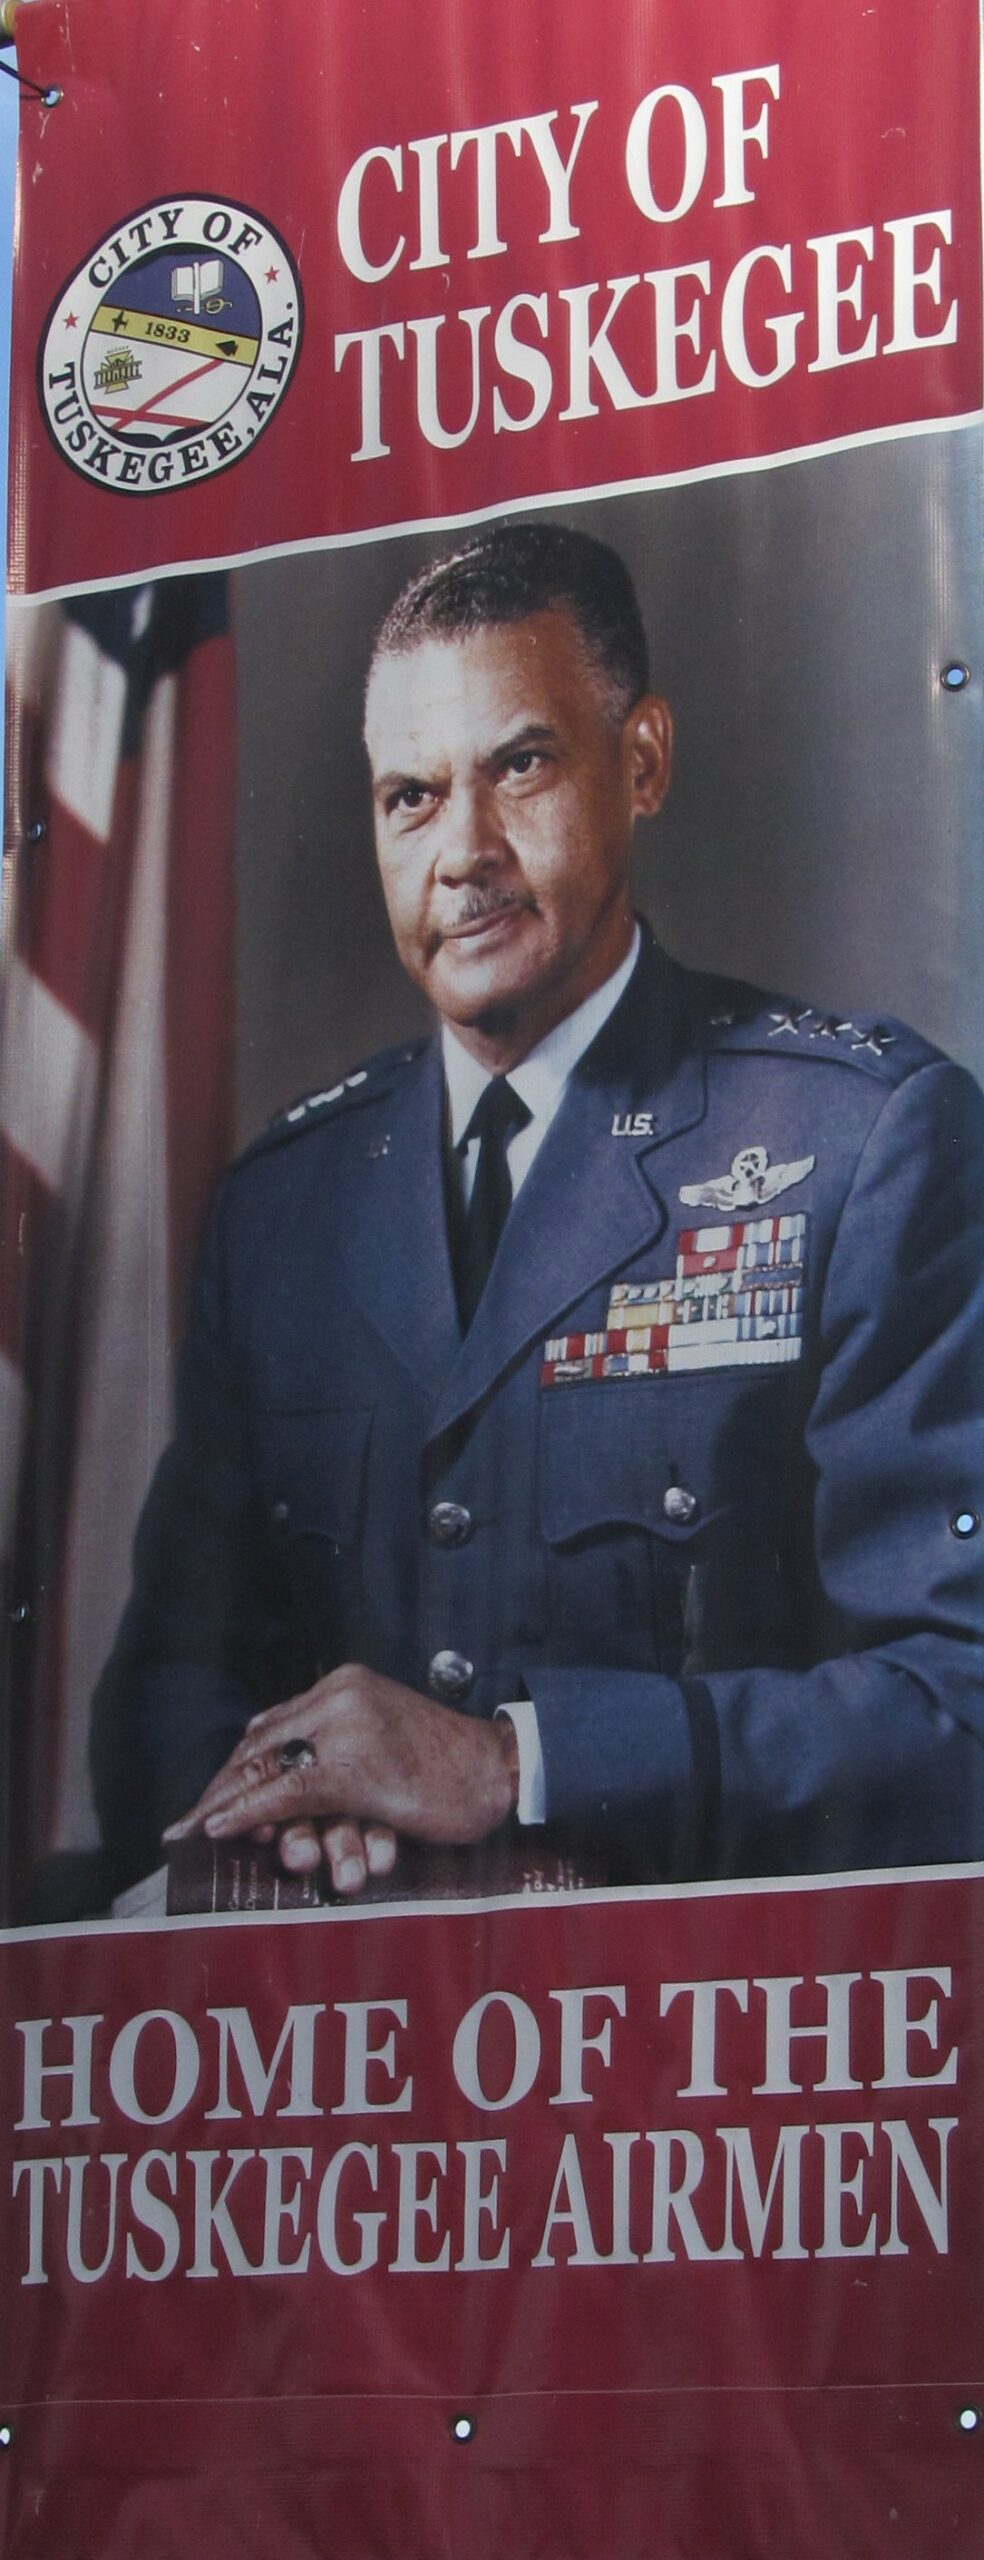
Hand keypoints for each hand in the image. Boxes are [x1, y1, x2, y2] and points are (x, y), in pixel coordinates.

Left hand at [163, 1664, 519, 1880]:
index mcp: (343, 1686)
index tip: (206, 1802)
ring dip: (229, 1806)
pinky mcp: (357, 1767)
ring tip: (198, 1832)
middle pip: (262, 1746)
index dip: (236, 1768)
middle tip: (184, 1825)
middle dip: (221, 1788)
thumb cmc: (447, 1767)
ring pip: (271, 1769)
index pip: (274, 1727)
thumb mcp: (380, 1740)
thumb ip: (331, 1742)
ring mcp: (347, 1728)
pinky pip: (288, 1791)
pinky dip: (248, 1813)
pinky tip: (219, 1829)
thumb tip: (267, 1760)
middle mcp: (339, 1697)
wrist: (501, 1771)